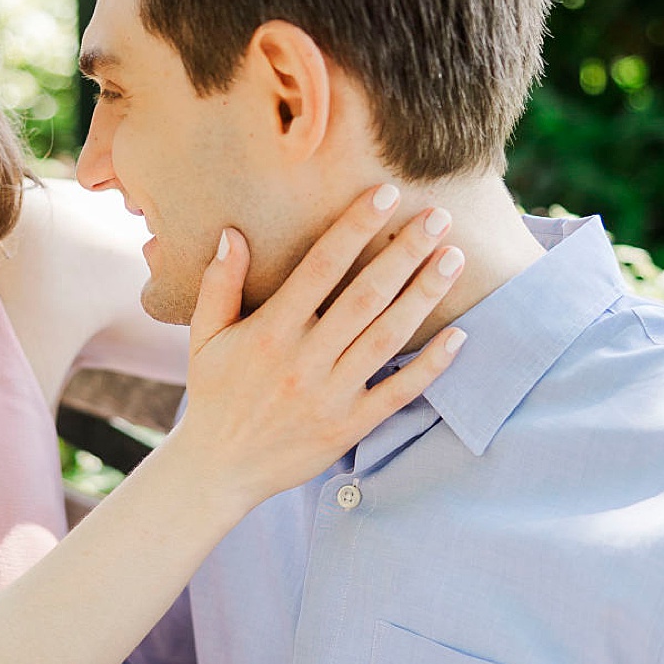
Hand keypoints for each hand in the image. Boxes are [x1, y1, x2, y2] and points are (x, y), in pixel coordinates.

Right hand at [175, 186, 465, 509]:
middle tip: (440, 217)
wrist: (220, 469)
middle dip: (405, 253)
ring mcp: (331, 395)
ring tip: (454, 260)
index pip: (320, 268)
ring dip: (424, 297)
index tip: (386, 194)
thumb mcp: (204, 337)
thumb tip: (233, 233)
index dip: (355, 227)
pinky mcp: (349, 426)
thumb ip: (219, 284)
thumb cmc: (215, 395)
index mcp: (270, 332)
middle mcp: (304, 360)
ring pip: (387, 338)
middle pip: (365, 296)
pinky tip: (459, 337)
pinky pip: (396, 393)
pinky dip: (430, 367)